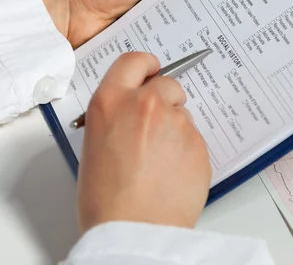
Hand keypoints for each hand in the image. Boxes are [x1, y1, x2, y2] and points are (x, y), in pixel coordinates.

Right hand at [77, 52, 211, 232]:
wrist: (133, 231)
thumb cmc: (105, 200)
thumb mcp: (94, 146)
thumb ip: (115, 119)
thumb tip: (129, 117)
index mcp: (111, 102)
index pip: (134, 60)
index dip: (146, 64)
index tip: (152, 69)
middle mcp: (145, 105)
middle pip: (167, 83)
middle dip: (165, 97)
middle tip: (158, 123)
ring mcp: (176, 123)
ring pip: (183, 113)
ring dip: (175, 128)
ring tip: (160, 162)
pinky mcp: (198, 144)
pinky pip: (194, 139)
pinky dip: (187, 151)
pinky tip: (172, 174)